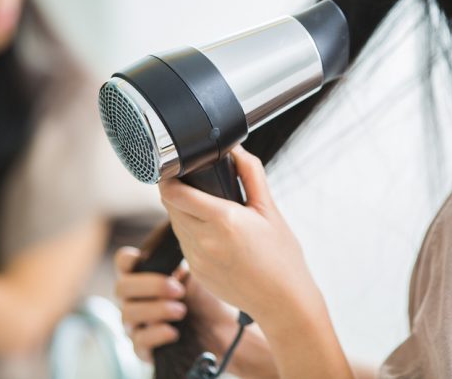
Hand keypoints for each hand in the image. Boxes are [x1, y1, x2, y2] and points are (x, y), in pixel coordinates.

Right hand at [114, 247, 277, 377]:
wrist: (223, 328)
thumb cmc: (207, 293)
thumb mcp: (199, 266)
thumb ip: (186, 247)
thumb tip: (188, 212)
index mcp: (145, 274)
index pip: (123, 262)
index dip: (128, 259)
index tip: (144, 258)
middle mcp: (135, 298)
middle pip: (121, 288)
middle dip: (149, 286)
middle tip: (178, 288)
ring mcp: (137, 323)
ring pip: (128, 315)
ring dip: (155, 309)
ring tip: (182, 309)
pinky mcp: (145, 346)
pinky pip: (138, 342)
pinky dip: (156, 334)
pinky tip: (174, 330)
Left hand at [159, 146, 326, 331]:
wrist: (283, 301)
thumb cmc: (282, 256)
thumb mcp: (271, 210)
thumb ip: (251, 175)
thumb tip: (237, 150)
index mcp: (224, 220)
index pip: (176, 193)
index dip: (169, 178)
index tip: (174, 169)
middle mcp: (205, 240)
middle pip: (171, 207)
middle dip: (177, 193)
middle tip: (194, 184)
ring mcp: (197, 259)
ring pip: (176, 226)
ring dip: (183, 213)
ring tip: (206, 208)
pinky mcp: (196, 273)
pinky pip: (184, 245)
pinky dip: (192, 233)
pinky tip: (213, 234)